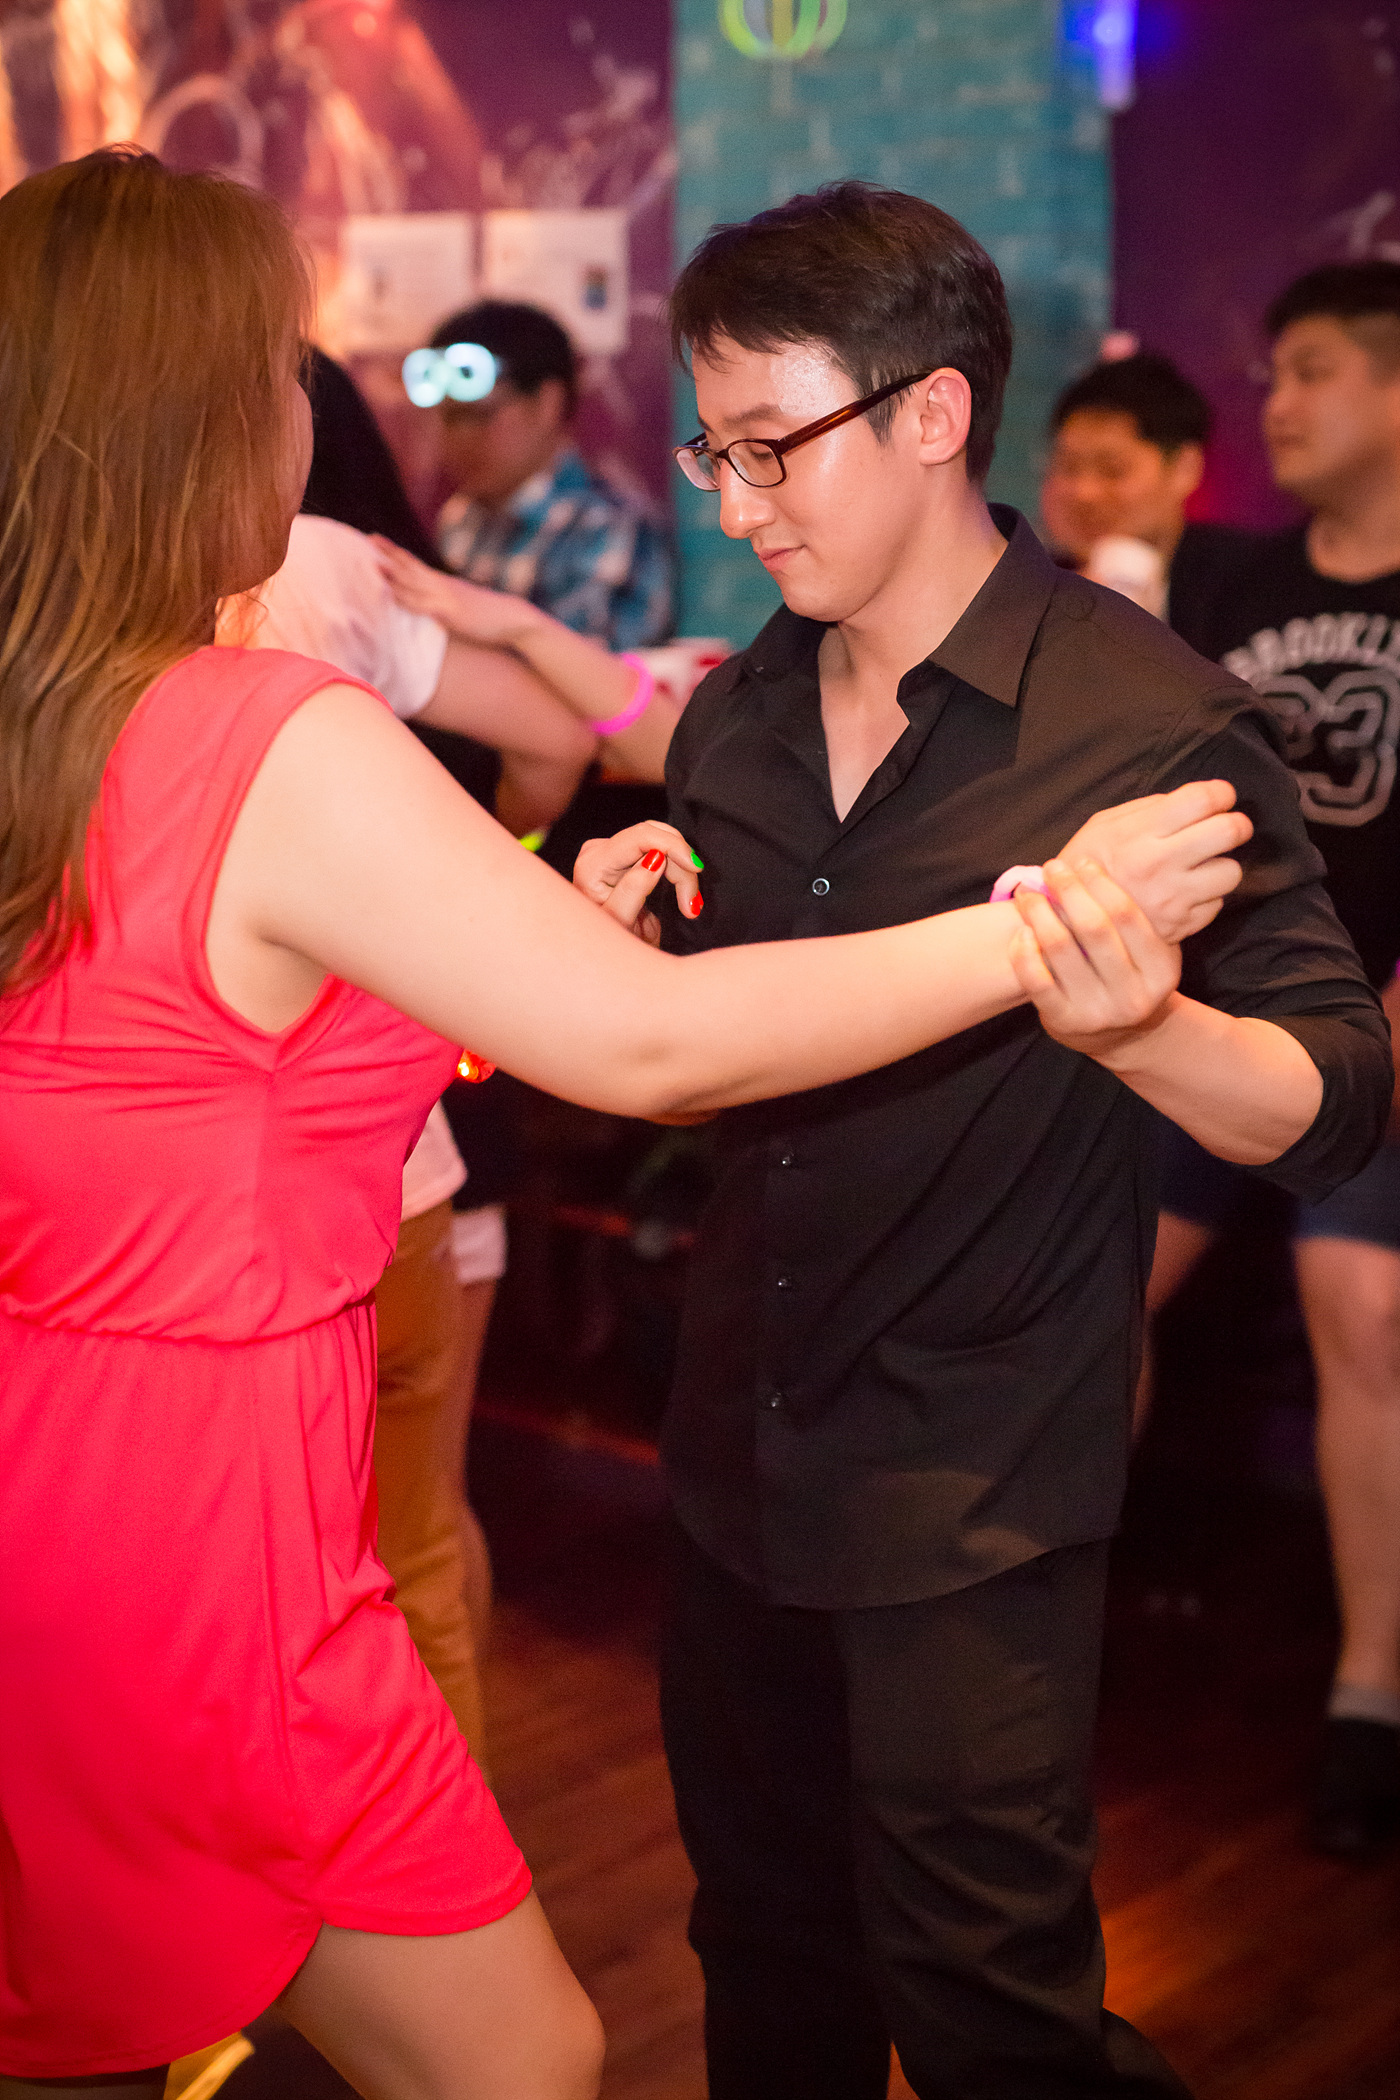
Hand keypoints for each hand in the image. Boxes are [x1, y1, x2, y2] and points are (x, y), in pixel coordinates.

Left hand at [372, 536, 542, 649]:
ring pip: (415, 584)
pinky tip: (396, 597)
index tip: (376, 540)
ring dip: (393, 576)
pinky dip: (409, 601)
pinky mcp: (453, 613)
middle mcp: (442, 585)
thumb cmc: (488, 613)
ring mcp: (447, 598)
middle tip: (368, 539)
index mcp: (442, 582)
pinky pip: (426, 606)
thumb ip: (443, 599)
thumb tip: (429, 602)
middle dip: (389, 554)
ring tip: (374, 565)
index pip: (413, 563)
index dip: (394, 552)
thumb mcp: (462, 601)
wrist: (513, 617)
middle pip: (410, 566)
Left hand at [573, 822, 703, 945]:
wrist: (608, 956)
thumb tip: (655, 858)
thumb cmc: (610, 945)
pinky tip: (685, 895)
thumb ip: (633, 890)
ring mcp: (613, 852)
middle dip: (680, 865)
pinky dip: (679, 870)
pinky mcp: (627, 857)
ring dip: (683, 871)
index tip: (695, 868)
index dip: (672, 846)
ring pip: (663, 842)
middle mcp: (600, 851)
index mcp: (594, 865)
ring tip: (689, 904)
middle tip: (690, 903)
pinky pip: (662, 850)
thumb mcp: (622, 923)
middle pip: (654, 838)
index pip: (638, 837)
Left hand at [1010, 858, 1180, 1058]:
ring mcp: (1097, 1012)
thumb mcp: (1150, 953)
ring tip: (1027, 893)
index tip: (1083, 862)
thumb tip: (1097, 863)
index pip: (1127, 914)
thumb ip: (1136, 918)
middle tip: (1051, 868)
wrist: (1122, 1037)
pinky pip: (1036, 980)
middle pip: (1094, 928)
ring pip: (1060, 949)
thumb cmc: (1130, 978)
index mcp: (1161, 970)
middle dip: (1068, 890)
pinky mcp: (1064, 1022)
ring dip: (1038, 913)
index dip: (1100, 883)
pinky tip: (1021, 932)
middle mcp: (1133, 995)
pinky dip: (1024, 951)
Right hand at [1058, 780, 1252, 941]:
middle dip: (1236, 824)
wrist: (1067, 922)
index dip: (1221, 794)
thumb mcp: (1104, 824)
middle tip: (1227, 827)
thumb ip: (1149, 809)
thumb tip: (1193, 801)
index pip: (1203, 800)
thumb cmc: (1086, 865)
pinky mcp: (1181, 926)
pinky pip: (1217, 904)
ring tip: (1203, 866)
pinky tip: (1187, 894)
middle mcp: (1161, 864)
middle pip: (1229, 831)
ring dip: (1221, 865)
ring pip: (1231, 871)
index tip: (1220, 798)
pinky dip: (1207, 897)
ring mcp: (1173, 899)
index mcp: (1141, 833)